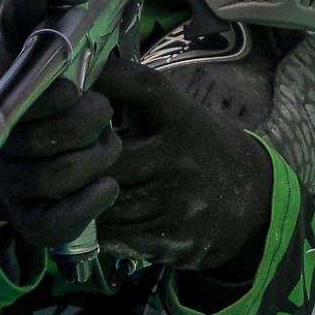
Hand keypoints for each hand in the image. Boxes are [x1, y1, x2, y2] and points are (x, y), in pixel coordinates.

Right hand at [0, 0, 121, 249]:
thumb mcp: (28, 46)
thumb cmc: (34, 83)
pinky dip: (87, 205)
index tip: (77, 87)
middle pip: (32, 146)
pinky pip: (54, 225)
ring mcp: (8, 188)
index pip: (4, 106)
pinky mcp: (30, 221)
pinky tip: (108, 184)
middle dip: (81, 125)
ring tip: (110, 141)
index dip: (46, 100)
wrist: (29, 138)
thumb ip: (28, 19)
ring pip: (49, 182)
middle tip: (105, 110)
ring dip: (92, 159)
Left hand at [92, 55, 273, 277]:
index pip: (143, 86)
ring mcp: (177, 204)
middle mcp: (182, 159)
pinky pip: (115, 234)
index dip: (108, 78)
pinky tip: (94, 213)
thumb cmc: (203, 149)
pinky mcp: (171, 240)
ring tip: (71, 185)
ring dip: (82, 194)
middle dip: (81, 155)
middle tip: (60, 152)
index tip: (82, 80)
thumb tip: (84, 73)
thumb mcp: (183, 115)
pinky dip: (97, 224)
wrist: (255, 204)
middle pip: (108, 154)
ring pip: (104, 199)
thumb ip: (139, 98)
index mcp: (185, 120)